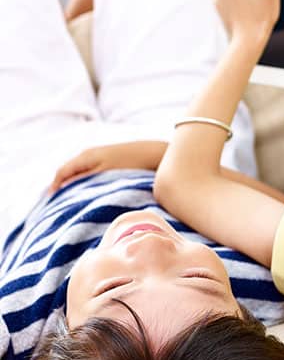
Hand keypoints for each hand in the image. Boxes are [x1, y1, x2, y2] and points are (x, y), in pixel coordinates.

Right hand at [50, 141, 167, 192]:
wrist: (156, 154)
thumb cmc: (131, 165)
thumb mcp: (104, 175)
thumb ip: (83, 180)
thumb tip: (64, 187)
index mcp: (86, 156)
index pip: (62, 172)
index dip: (54, 187)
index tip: (52, 203)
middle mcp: (90, 154)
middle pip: (69, 172)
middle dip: (63, 187)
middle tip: (60, 205)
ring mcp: (100, 156)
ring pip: (80, 173)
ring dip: (75, 185)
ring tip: (74, 202)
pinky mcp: (110, 161)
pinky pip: (91, 172)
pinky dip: (86, 183)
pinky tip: (92, 193)